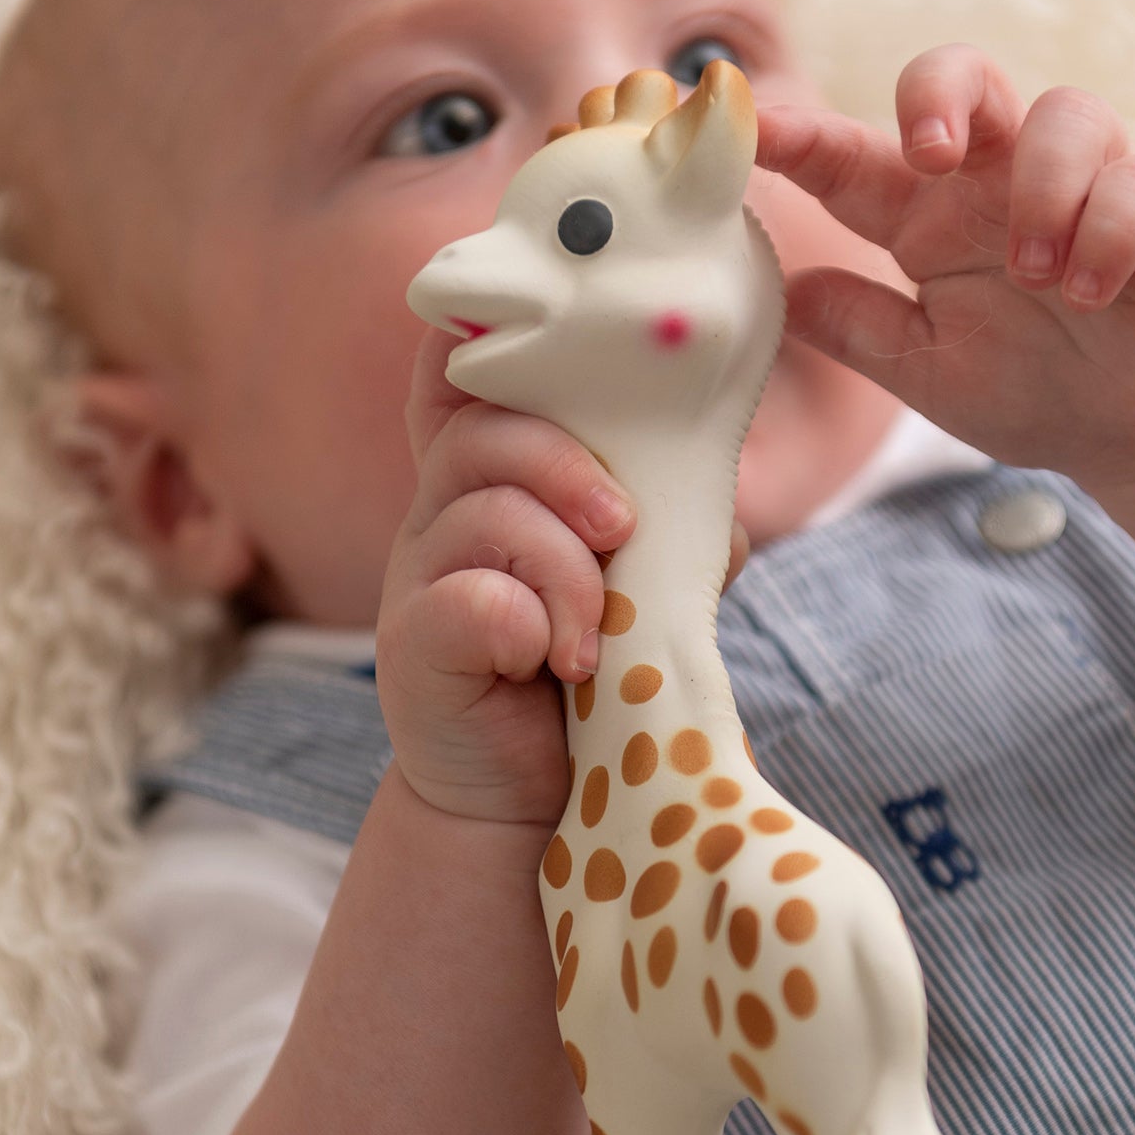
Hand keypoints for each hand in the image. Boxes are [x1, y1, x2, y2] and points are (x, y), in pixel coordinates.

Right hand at [378, 331, 748, 829]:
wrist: (536, 800)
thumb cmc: (593, 681)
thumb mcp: (644, 596)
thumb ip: (680, 541)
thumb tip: (723, 520)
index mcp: (497, 482)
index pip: (465, 381)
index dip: (484, 343)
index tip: (544, 333)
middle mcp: (444, 513)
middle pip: (485, 430)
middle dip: (569, 469)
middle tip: (622, 531)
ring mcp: (419, 576)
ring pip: (486, 511)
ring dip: (566, 569)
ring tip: (594, 635)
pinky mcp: (411, 643)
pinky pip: (466, 597)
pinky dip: (527, 623)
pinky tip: (553, 663)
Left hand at [758, 45, 1134, 495]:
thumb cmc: (1032, 388)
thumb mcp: (925, 372)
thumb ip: (856, 329)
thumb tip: (776, 291)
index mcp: (929, 218)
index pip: (853, 157)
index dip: (801, 136)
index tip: (749, 126)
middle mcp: (1002, 184)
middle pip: (965, 77)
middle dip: (937, 94)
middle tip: (928, 157)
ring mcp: (1087, 190)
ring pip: (1065, 114)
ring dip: (1042, 187)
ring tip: (1033, 276)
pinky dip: (1108, 232)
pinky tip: (1089, 294)